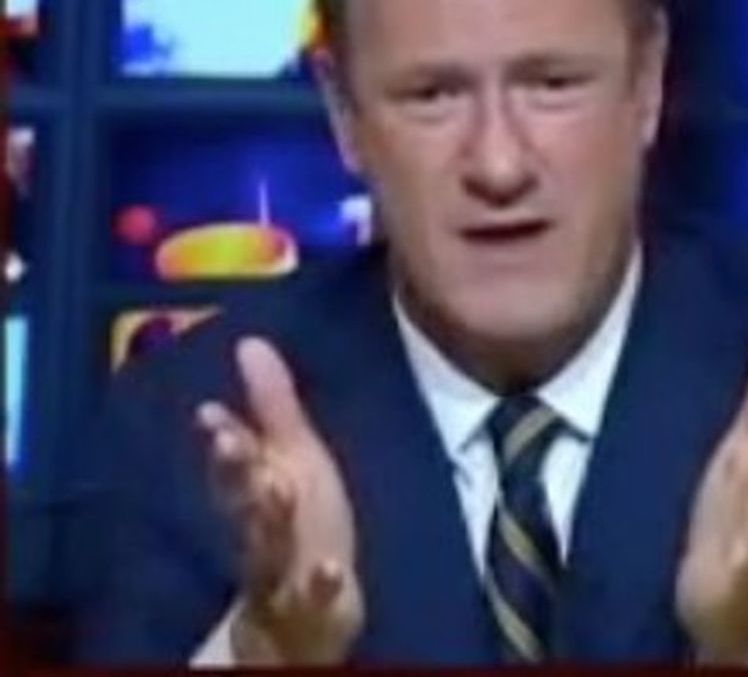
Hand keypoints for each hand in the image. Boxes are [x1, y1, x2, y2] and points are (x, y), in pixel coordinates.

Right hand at [196, 336, 363, 663]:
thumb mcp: (292, 455)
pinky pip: (313, 601)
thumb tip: (250, 341)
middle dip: (234, 469)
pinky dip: (320, 586)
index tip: (209, 411)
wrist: (305, 615)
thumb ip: (271, 404)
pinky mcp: (311, 609)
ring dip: (267, 519)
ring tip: (275, 487)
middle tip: (227, 439)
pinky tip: (331, 569)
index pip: (233, 462)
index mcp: (258, 490)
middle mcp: (261, 530)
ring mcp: (281, 573)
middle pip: (242, 498)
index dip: (224, 437)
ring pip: (265, 547)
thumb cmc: (300, 518)